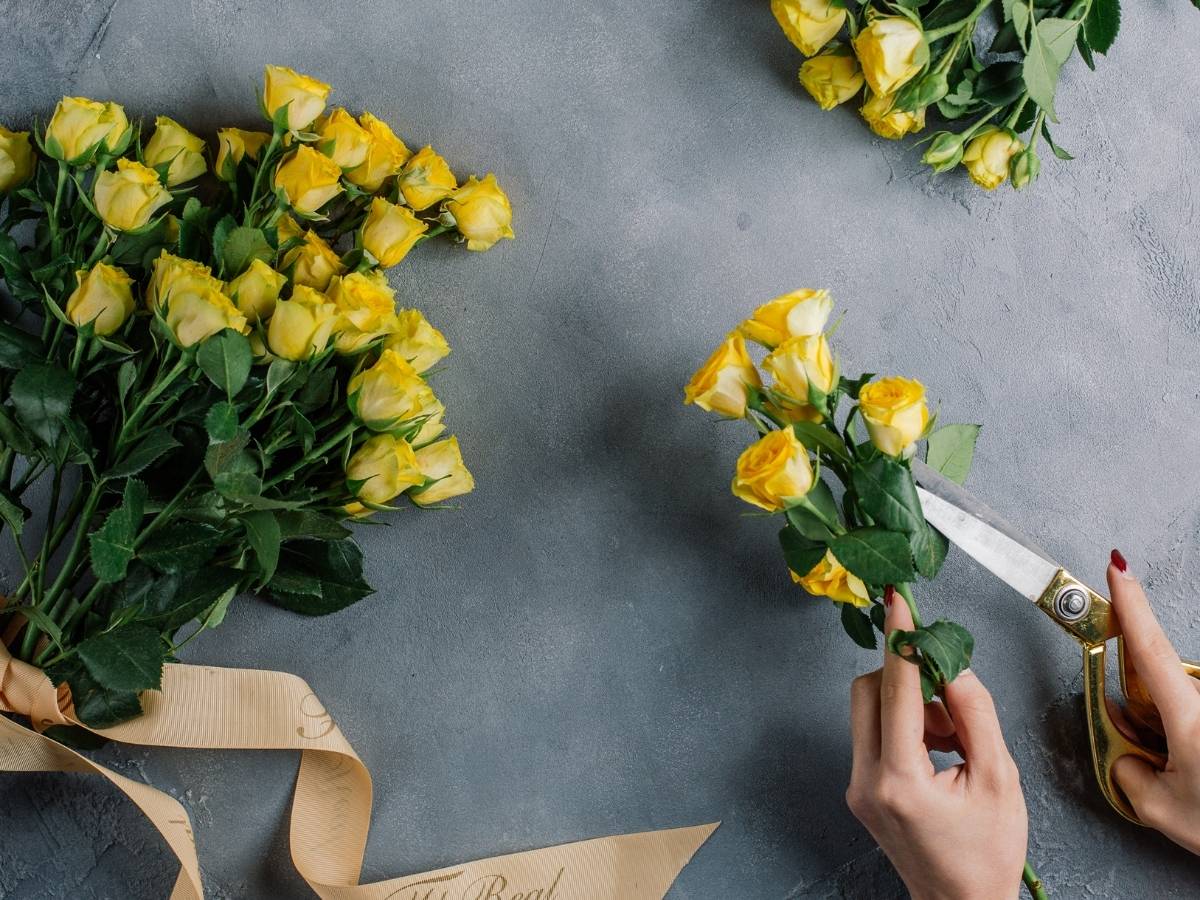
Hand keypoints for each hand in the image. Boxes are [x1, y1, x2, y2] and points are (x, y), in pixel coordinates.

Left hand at [846, 590, 1027, 899]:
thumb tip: (954, 665)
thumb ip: (976, 713)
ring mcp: (857, 786)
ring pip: (868, 710)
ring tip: (953, 740)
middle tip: (951, 699)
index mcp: (900, 781)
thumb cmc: (987, 852)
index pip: (895, 690)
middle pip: (868, 692)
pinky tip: (939, 751)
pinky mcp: (859, 789)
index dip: (900, 641)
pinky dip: (904, 726)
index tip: (897, 602)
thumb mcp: (1000, 778)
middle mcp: (866, 781)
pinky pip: (873, 733)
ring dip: (910, 705)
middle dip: (908, 679)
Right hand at [1108, 550, 1199, 853]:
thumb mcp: (1161, 809)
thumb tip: (1125, 755)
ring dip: (1177, 731)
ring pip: (1186, 704)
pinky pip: (1199, 716)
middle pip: (1164, 683)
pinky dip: (1194, 741)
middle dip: (1146, 709)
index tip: (1117, 567)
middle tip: (1152, 754)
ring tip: (1187, 774)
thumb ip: (1128, 770)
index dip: (1130, 604)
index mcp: (1189, 718)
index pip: (1149, 647)